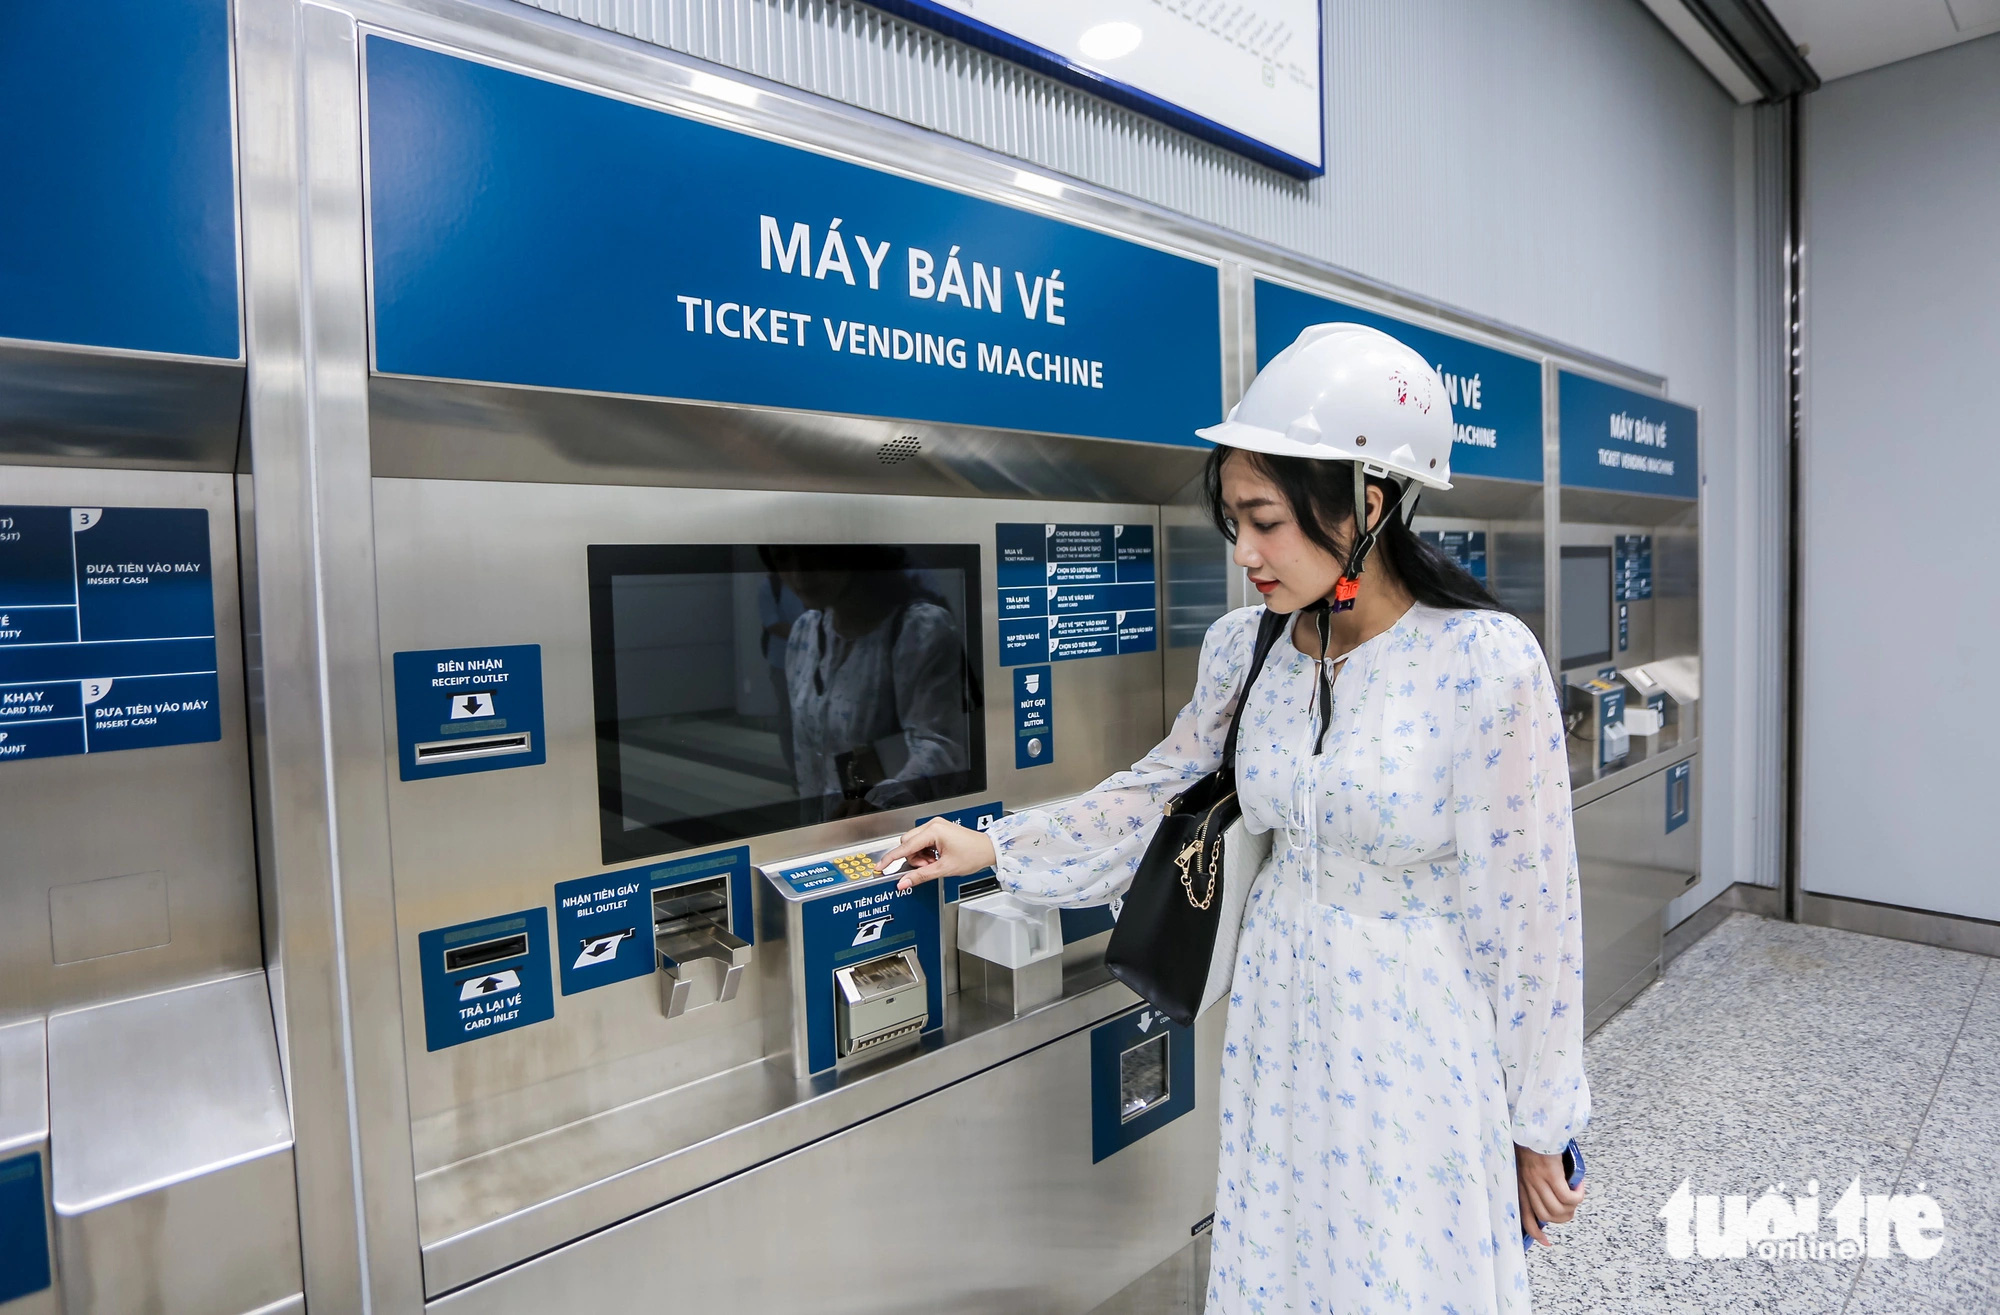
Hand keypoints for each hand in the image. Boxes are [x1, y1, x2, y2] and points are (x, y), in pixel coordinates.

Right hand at [878, 818, 997, 889]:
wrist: (988, 849)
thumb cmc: (973, 855)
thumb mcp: (944, 869)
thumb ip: (921, 876)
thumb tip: (904, 882)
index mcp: (933, 831)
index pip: (905, 847)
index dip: (891, 858)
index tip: (880, 867)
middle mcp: (933, 825)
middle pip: (908, 843)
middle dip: (913, 858)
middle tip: (927, 867)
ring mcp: (936, 826)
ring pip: (914, 843)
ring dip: (920, 856)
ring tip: (935, 863)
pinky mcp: (939, 829)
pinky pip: (922, 841)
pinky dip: (925, 852)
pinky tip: (936, 858)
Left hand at [1516, 1144, 1584, 1247]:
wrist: (1535, 1127)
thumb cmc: (1534, 1144)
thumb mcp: (1529, 1166)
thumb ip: (1537, 1182)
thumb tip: (1553, 1195)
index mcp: (1522, 1187)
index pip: (1526, 1217)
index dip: (1536, 1234)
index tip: (1547, 1243)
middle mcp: (1529, 1186)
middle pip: (1548, 1216)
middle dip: (1564, 1216)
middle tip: (1572, 1205)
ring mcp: (1539, 1181)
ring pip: (1559, 1209)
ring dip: (1573, 1206)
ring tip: (1577, 1194)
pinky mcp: (1551, 1175)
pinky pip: (1567, 1197)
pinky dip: (1577, 1196)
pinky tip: (1580, 1186)